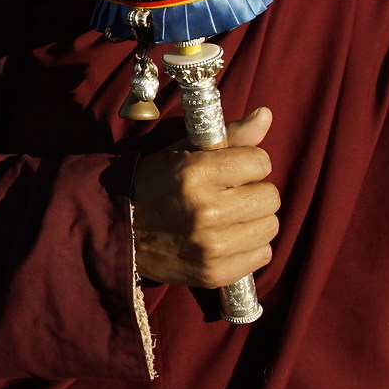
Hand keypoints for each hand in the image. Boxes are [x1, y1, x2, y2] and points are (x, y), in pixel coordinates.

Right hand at [131, 108, 280, 289]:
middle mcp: (207, 210)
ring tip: (230, 218)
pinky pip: (262, 256)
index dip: (249, 164)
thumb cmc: (155, 183)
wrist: (118, 230)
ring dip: (254, 221)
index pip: (261, 162)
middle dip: (254, 192)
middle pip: (270, 197)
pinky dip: (250, 248)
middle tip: (232, 195)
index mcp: (198, 172)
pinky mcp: (214, 273)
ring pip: (269, 227)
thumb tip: (267, 115)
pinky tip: (228, 240)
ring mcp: (212, 246)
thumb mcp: (185, 151)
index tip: (233, 170)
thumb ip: (230, 135)